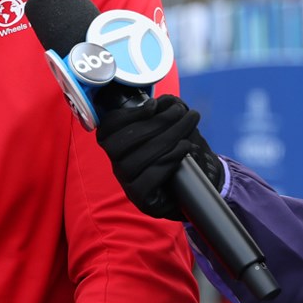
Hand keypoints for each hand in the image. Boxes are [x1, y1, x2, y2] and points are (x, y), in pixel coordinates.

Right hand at [93, 94, 223, 219]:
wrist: (195, 186)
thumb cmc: (179, 153)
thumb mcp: (173, 128)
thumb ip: (166, 113)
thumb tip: (167, 102)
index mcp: (119, 145)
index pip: (107, 129)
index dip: (127, 115)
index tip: (153, 105)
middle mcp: (117, 165)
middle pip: (119, 145)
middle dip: (153, 124)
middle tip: (179, 112)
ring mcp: (127, 185)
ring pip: (133, 162)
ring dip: (165, 139)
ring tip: (187, 126)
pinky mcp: (142, 200)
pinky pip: (147, 181)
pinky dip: (167, 160)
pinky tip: (184, 148)